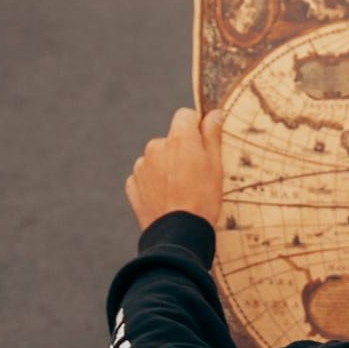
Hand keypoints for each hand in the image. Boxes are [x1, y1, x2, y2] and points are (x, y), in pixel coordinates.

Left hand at [126, 106, 225, 230]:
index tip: (203, 142)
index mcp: (179, 138)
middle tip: (195, 175)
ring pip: (157, 158)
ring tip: (180, 191)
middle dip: (181, 150)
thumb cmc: (203, 199)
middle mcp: (156, 146)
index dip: (196, 126)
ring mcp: (142, 166)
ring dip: (167, 168)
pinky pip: (146, 176)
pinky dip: (155, 183)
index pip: (185, 115)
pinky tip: (167, 198)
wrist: (178, 233)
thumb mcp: (216, 166)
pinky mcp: (132, 183)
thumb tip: (214, 114)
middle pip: (171, 139)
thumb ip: (212, 135)